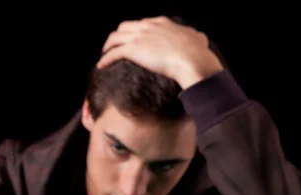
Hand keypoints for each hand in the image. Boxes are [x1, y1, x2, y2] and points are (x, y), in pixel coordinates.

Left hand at [96, 16, 223, 88]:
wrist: (191, 60)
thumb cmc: (196, 52)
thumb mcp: (197, 39)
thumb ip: (194, 37)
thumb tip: (199, 38)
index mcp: (161, 23)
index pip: (142, 24)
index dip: (135, 32)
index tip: (133, 40)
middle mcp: (148, 26)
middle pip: (124, 27)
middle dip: (118, 37)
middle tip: (115, 47)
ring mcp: (139, 37)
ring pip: (115, 38)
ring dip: (108, 46)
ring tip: (104, 55)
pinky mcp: (133, 50)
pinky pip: (114, 53)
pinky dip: (105, 59)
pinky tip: (101, 66)